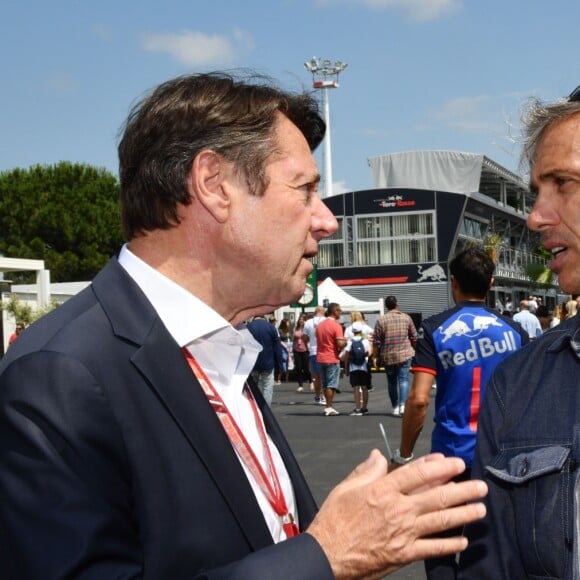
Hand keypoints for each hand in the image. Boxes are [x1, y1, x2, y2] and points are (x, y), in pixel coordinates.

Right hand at [306, 450, 486, 578]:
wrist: (327, 554)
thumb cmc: (334, 520)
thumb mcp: (345, 488)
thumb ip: (366, 471)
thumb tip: (378, 455)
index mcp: (383, 490)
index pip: (417, 473)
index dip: (438, 466)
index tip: (454, 462)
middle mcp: (398, 510)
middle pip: (436, 496)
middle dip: (462, 490)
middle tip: (480, 486)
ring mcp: (403, 533)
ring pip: (440, 521)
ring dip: (463, 514)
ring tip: (480, 509)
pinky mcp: (404, 554)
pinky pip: (433, 548)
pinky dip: (450, 545)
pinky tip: (463, 541)